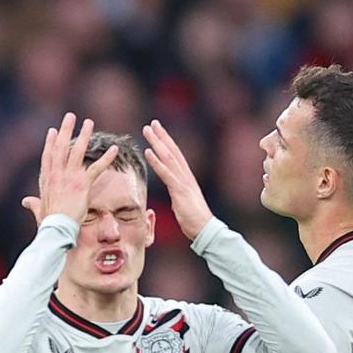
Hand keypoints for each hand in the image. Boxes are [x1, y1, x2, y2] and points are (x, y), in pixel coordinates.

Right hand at [20, 113, 121, 226]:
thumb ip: (34, 204)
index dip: (50, 143)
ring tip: (89, 122)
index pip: (48, 157)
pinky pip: (97, 168)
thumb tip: (25, 201)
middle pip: (61, 147)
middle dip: (66, 130)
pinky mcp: (82, 185)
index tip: (53, 131)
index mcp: (47, 181)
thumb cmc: (48, 223)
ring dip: (84, 135)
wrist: (56, 229)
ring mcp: (70, 178)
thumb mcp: (39, 210)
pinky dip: (107, 158)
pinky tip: (115, 149)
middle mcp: (57, 175)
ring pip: (77, 151)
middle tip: (71, 116)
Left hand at [142, 120, 214, 239]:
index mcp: (186, 179)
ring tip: (147, 130)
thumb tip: (175, 194)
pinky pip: (166, 173)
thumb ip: (178, 195)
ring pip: (168, 157)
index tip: (159, 131)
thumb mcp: (183, 204)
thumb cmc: (194, 221)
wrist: (205, 230)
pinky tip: (148, 151)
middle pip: (172, 152)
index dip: (167, 143)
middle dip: (162, 136)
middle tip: (152, 123)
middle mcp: (186, 176)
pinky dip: (157, 161)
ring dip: (157, 142)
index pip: (176, 157)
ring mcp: (183, 182)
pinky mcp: (180, 190)